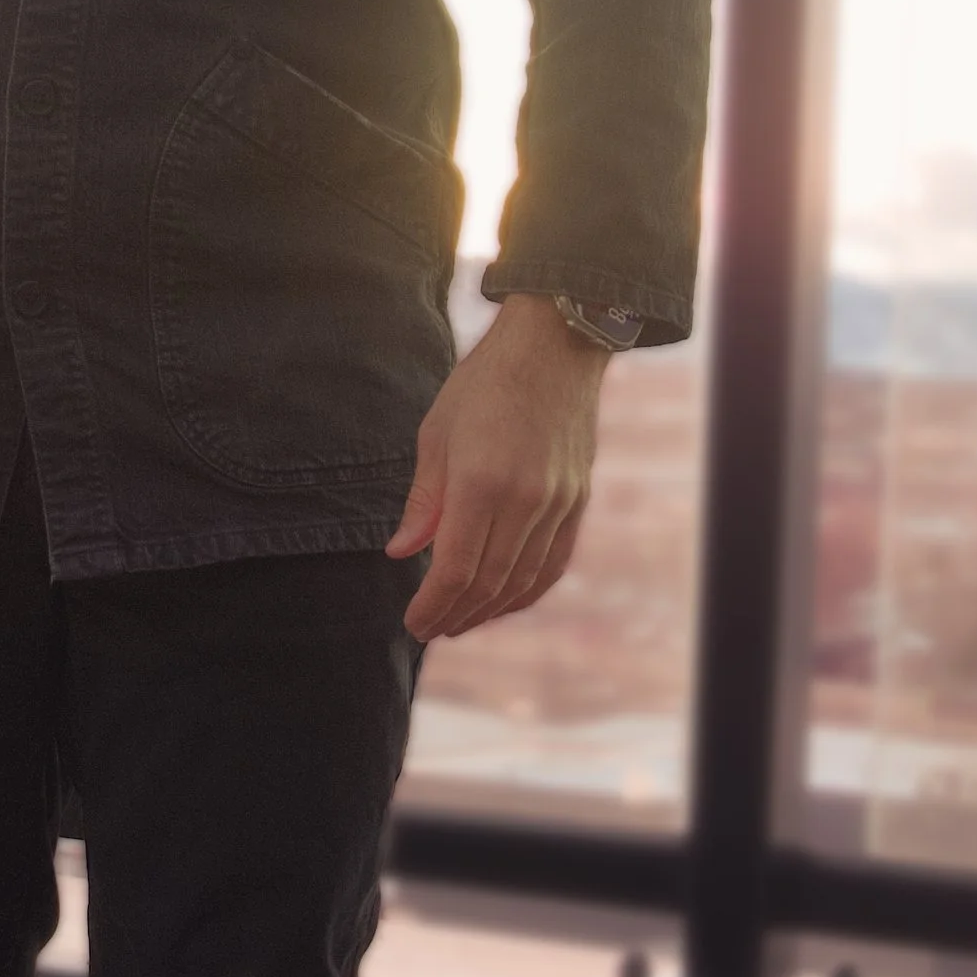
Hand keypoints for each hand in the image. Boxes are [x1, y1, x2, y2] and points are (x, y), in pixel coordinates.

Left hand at [385, 294, 607, 643]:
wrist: (553, 347)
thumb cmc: (483, 384)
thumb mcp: (436, 434)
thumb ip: (424, 502)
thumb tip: (400, 552)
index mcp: (482, 483)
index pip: (455, 570)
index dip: (432, 605)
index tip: (413, 622)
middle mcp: (525, 500)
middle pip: (489, 584)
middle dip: (455, 615)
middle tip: (430, 630)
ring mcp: (557, 503)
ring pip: (523, 580)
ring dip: (489, 611)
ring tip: (460, 621)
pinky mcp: (577, 500)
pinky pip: (553, 562)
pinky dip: (527, 590)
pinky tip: (504, 601)